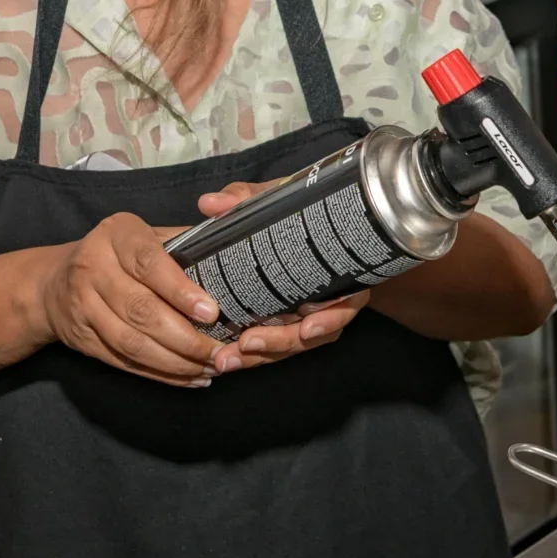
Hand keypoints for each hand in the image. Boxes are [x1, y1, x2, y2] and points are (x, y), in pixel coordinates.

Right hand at [39, 212, 223, 385]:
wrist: (52, 283)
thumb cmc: (117, 253)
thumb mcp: (143, 234)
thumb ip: (183, 242)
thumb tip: (234, 254)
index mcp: (116, 235)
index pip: (149, 263)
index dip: (181, 290)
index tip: (211, 312)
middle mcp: (93, 268)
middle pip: (141, 310)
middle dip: (185, 337)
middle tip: (219, 351)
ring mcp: (83, 306)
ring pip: (132, 343)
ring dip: (175, 362)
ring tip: (210, 368)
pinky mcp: (81, 339)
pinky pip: (124, 362)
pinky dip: (160, 374)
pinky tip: (189, 378)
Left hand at [193, 180, 366, 371]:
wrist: (303, 221)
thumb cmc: (295, 208)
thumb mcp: (275, 198)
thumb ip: (244, 198)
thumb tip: (210, 203)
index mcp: (339, 269)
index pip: (346, 302)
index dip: (330, 318)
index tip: (307, 327)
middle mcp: (330, 297)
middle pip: (313, 333)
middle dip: (280, 343)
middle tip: (247, 345)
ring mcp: (309, 313)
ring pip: (292, 344)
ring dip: (263, 354)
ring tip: (229, 359)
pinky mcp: (288, 321)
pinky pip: (278, 345)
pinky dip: (258, 353)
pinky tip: (232, 357)